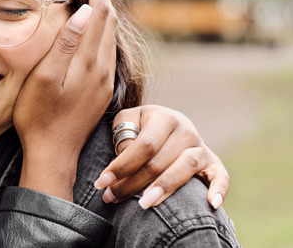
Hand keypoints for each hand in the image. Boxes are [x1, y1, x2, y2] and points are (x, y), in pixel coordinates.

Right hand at [15, 0, 117, 199]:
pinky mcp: (101, 91)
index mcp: (88, 61)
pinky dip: (103, 31)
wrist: (53, 154)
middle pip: (109, 21)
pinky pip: (107, 51)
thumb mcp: (44, 78)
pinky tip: (94, 31)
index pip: (99, 13)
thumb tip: (85, 11)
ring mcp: (103, 81)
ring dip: (104, 12)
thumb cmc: (38, 116)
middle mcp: (102, 68)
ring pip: (110, 36)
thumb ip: (65, 44)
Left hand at [94, 105, 229, 209]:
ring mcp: (201, 147)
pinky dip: (219, 189)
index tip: (101, 182)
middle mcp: (186, 130)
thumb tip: (123, 156)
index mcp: (164, 117)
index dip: (122, 165)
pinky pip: (221, 176)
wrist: (167, 124)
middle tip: (112, 197)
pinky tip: (211, 204)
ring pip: (185, 168)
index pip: (144, 145)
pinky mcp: (213, 163)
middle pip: (160, 161)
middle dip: (133, 182)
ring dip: (164, 188)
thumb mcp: (127, 121)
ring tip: (143, 204)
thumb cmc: (140, 126)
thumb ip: (123, 135)